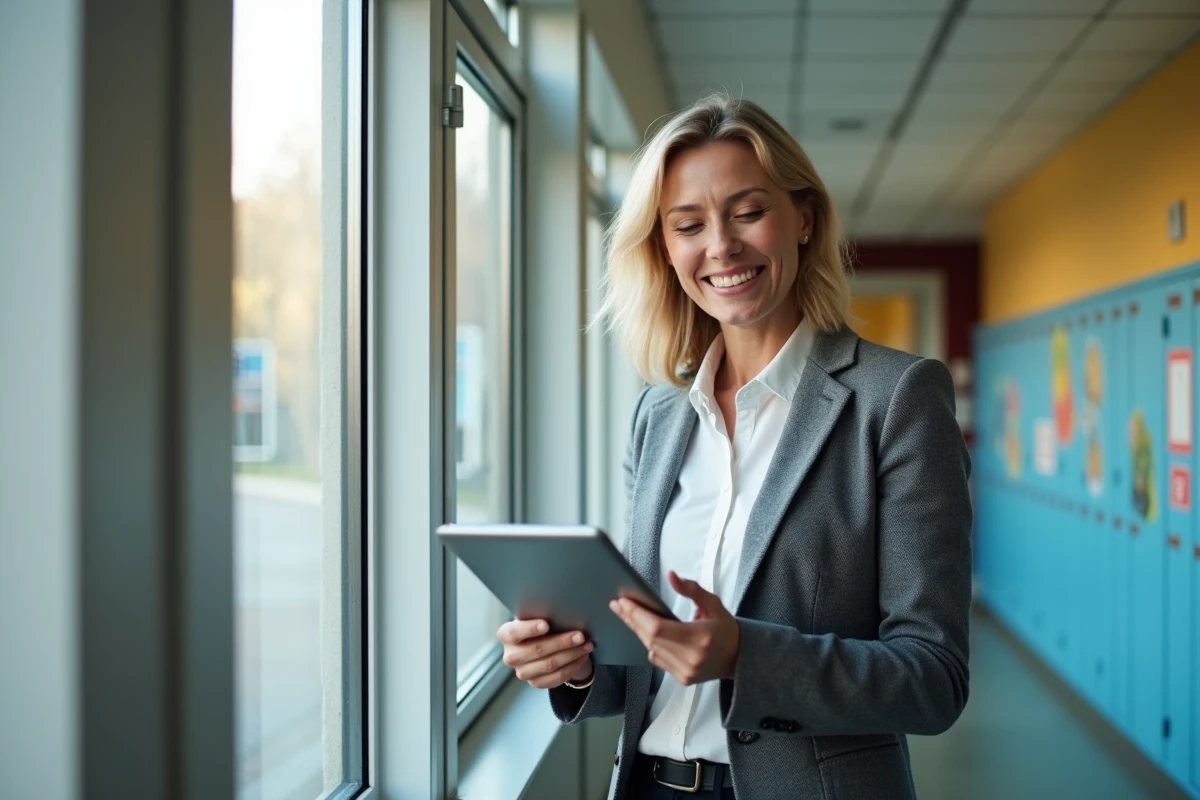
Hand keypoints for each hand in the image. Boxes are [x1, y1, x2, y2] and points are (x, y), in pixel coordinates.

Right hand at [497, 618, 594, 688]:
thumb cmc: (542, 623)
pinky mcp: (535, 683)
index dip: (529, 629)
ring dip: (572, 654)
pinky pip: (556, 677)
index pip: (514, 633)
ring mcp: (522, 672)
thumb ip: (543, 614)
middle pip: (537, 650)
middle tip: (580, 635)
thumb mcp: (538, 615)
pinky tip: (582, 656)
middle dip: (561, 642)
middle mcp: (511, 655)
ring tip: (587, 644)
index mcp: (506, 634)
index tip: (546, 624)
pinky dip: (572, 666)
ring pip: (550, 665)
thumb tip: (562, 610)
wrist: (544, 643)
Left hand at [610, 570, 739, 685]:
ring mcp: (685, 671)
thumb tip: (671, 576)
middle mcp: (691, 658)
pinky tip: (649, 633)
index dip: (637, 615)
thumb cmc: (726, 630)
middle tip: (618, 605)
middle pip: (649, 638)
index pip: (657, 628)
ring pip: (651, 649)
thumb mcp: (713, 603)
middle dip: (631, 619)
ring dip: (639, 631)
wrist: (740, 658)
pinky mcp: (682, 678)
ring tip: (629, 615)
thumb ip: (691, 589)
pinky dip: (651, 645)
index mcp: (699, 637)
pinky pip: (657, 659)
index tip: (623, 602)